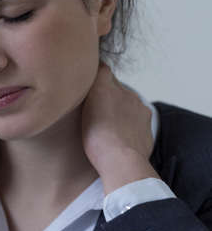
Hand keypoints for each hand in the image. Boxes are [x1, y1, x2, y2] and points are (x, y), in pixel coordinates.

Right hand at [81, 62, 160, 194]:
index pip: (103, 70)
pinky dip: (130, 122)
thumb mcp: (83, 109)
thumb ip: (90, 90)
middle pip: (115, 86)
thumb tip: (93, 76)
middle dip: (107, 92)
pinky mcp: (147, 123)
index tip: (89, 80)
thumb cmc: (96, 138)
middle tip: (95, 106)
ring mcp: (138, 107)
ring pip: (127, 101)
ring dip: (119, 107)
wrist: (121, 160)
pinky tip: (120, 133)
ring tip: (107, 123)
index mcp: (106, 87)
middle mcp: (125, 93)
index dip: (96, 74)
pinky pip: (137, 117)